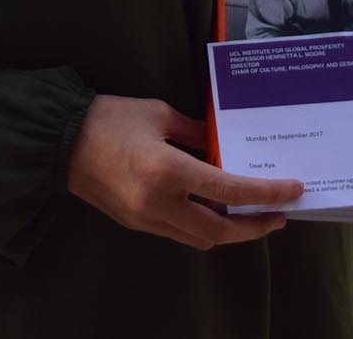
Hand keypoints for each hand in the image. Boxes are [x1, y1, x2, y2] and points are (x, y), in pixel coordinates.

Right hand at [66, 95, 302, 249]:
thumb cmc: (111, 118)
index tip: (292, 192)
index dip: (265, 194)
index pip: (228, 191)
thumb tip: (223, 146)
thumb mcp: (161, 114)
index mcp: (168, 171)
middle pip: (218, 231)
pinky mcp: (135, 223)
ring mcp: (145, 218)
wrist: (60, 142)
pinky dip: (204, 227)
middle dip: (253, 228)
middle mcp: (158, 203)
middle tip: (279, 215)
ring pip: (199, 239)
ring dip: (230, 232)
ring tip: (255, 216)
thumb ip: (197, 133)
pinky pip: (179, 233)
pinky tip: (219, 212)